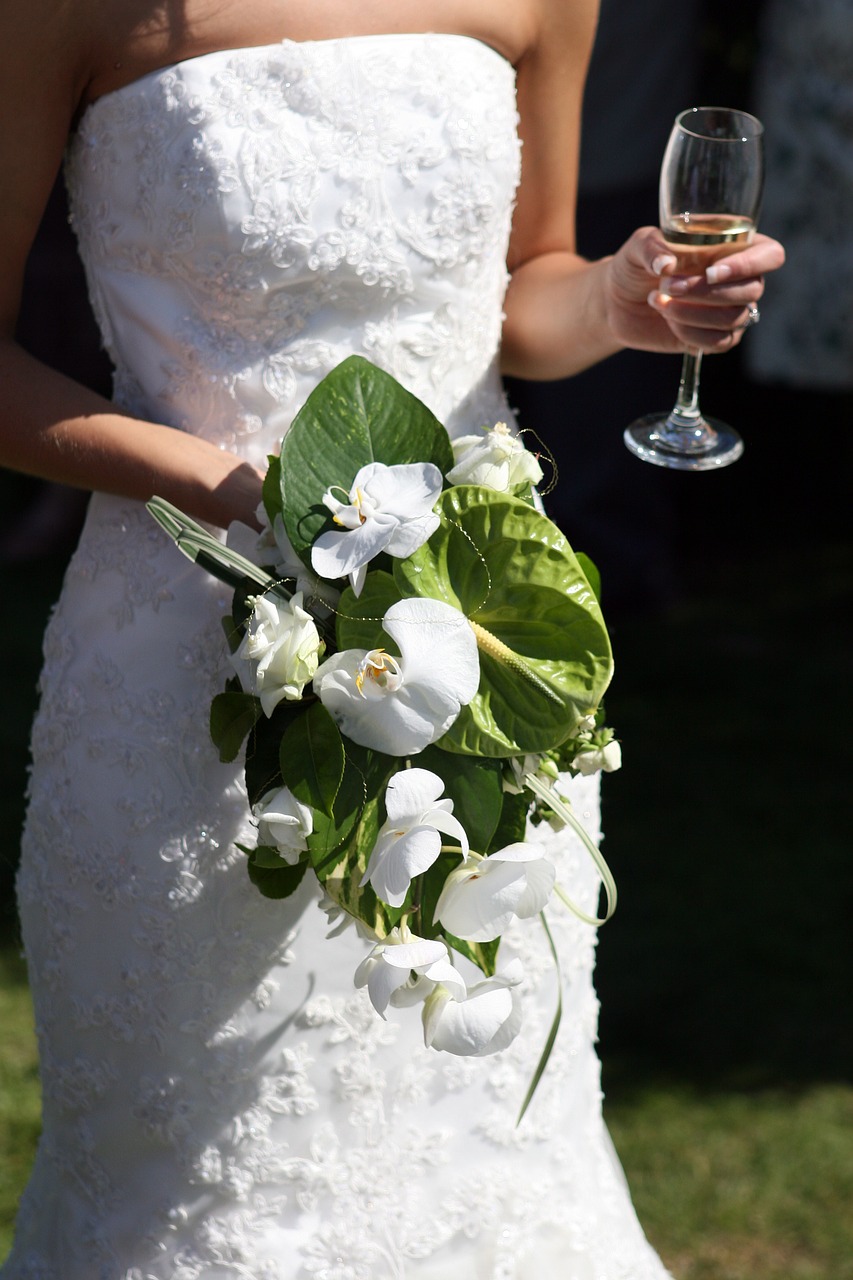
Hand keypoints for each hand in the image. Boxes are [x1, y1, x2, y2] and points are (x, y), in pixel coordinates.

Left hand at [604, 226, 785, 354]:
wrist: (617, 302)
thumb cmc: (635, 265)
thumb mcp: (638, 247)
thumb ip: (651, 248)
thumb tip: (666, 264)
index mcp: (731, 246)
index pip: (769, 255)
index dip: (748, 265)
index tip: (710, 272)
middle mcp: (737, 279)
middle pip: (752, 290)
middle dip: (706, 292)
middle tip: (666, 285)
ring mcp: (728, 310)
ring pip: (735, 318)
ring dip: (693, 313)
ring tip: (658, 301)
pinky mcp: (713, 337)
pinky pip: (720, 342)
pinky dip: (690, 333)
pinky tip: (668, 320)